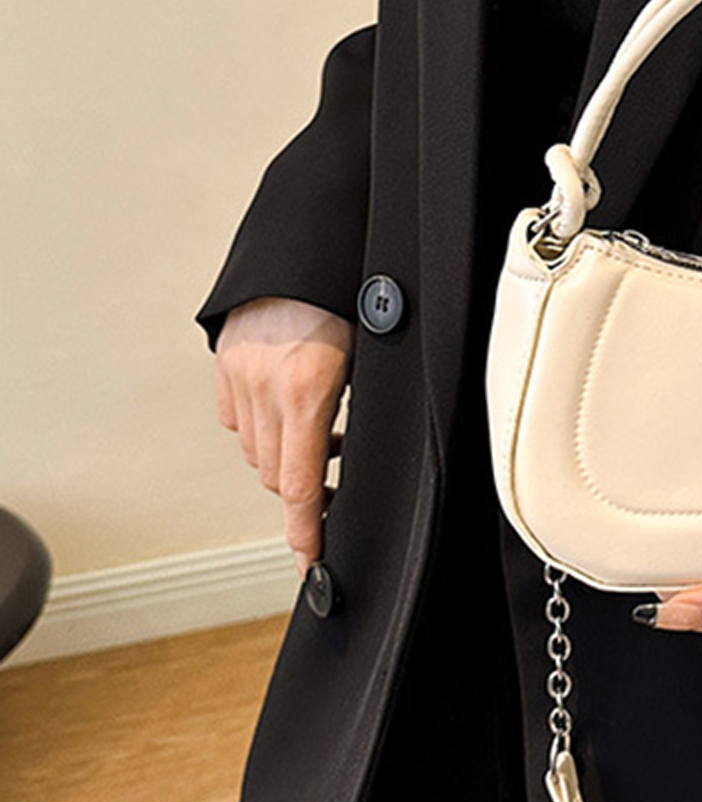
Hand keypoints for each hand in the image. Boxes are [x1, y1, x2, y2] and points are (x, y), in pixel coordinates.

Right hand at [215, 297, 353, 576]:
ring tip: (323, 439)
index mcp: (310, 388)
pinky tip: (290, 411)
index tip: (308, 559)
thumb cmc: (353, 292)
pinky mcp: (225, 362)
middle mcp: (266, 386)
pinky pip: (237, 416)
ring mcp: (240, 374)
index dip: (304, 529)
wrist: (308, 241)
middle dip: (302, 489)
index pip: (298, 483)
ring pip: (254, 448)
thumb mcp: (375, 352)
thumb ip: (369, 403)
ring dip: (285, 456)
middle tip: (334, 489)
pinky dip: (262, 427)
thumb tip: (377, 450)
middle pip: (274, 473)